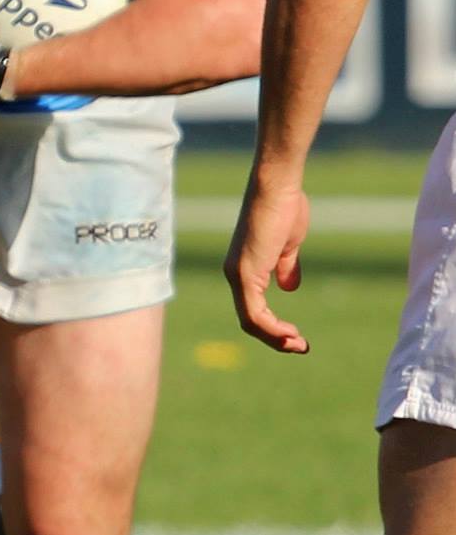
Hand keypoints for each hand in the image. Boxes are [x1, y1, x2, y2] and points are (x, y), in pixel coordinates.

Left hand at [224, 170, 310, 352]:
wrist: (278, 187)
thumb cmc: (284, 207)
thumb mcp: (287, 244)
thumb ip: (285, 266)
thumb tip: (289, 287)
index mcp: (244, 268)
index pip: (253, 309)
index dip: (274, 327)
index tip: (297, 335)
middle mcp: (235, 274)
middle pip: (250, 320)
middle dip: (275, 338)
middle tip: (299, 347)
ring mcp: (238, 274)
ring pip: (251, 321)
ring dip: (275, 338)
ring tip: (298, 344)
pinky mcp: (245, 272)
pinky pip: (254, 312)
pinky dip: (272, 328)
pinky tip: (290, 334)